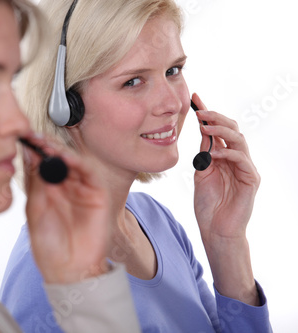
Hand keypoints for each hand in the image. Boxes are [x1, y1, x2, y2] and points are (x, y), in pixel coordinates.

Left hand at [23, 133, 110, 283]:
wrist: (67, 270)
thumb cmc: (48, 245)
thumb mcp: (34, 209)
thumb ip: (34, 181)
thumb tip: (28, 153)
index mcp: (48, 188)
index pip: (42, 161)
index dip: (33, 148)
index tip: (21, 137)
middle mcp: (65, 185)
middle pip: (57, 157)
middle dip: (45, 145)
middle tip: (33, 136)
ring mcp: (82, 188)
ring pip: (73, 161)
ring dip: (60, 151)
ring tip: (46, 144)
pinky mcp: (97, 194)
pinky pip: (88, 173)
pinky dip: (78, 163)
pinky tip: (64, 157)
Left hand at [192, 93, 259, 242]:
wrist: (215, 229)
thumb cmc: (208, 204)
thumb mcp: (201, 173)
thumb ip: (204, 154)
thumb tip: (203, 131)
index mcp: (224, 156)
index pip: (218, 130)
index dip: (208, 114)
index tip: (195, 98)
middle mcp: (237, 158)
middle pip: (232, 130)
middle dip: (216, 118)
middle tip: (200, 111)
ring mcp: (246, 168)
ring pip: (239, 140)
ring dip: (222, 131)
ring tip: (207, 127)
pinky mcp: (251, 179)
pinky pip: (242, 160)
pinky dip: (228, 153)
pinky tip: (214, 153)